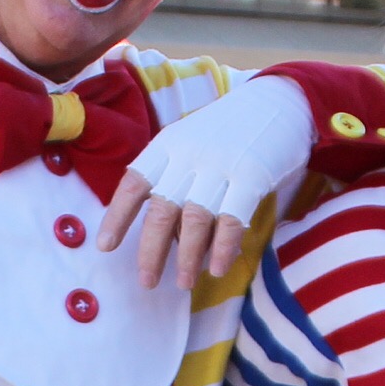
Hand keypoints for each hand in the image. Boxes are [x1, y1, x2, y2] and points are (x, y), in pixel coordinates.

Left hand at [96, 72, 312, 290]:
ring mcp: (221, 165)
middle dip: (151, 251)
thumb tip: (165, 235)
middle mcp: (189, 154)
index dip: (118, 216)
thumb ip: (175, 179)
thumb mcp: (191, 143)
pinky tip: (216, 269)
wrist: (279, 102)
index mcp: (168, 144)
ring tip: (182, 282)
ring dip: (186, 256)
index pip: (135, 183)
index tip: (105, 247)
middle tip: (146, 282)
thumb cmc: (229, 133)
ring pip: (195, 218)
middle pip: (161, 209)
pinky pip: (232, 219)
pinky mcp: (252, 176)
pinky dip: (222, 247)